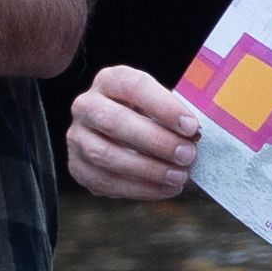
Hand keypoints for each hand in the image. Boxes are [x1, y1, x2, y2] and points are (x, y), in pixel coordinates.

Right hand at [61, 63, 209, 203]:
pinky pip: (103, 181)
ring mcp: (77, 137)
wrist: (119, 132)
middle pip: (113, 122)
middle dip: (155, 141)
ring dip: (146, 170)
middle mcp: (86, 105)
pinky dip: (137, 189)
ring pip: (104, 155)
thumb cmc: (148, 115)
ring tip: (178, 177)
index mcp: (109, 80)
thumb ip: (174, 114)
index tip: (191, 126)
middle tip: (186, 155)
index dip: (163, 107)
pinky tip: (164, 189)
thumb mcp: (160, 103)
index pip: (134, 87)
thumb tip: (195, 135)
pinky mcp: (76, 166)